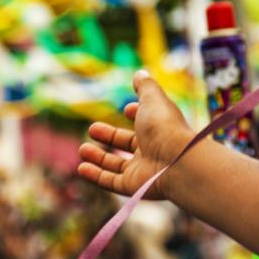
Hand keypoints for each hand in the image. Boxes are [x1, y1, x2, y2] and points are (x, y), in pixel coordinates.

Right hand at [78, 70, 193, 199]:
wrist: (177, 160)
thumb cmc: (165, 127)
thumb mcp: (153, 99)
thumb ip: (144, 86)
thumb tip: (140, 72)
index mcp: (158, 129)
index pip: (145, 123)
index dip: (136, 115)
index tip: (127, 109)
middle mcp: (152, 151)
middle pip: (127, 144)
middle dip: (109, 136)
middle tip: (92, 129)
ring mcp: (142, 170)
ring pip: (116, 165)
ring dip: (98, 157)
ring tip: (82, 149)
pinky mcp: (133, 186)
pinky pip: (111, 181)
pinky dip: (95, 176)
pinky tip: (81, 168)